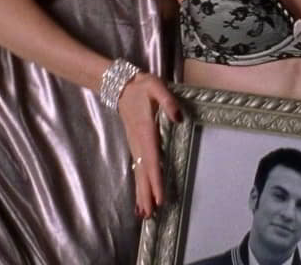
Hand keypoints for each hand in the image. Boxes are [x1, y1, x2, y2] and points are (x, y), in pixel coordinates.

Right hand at [115, 73, 182, 219]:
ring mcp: (135, 145)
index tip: (159, 198)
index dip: (156, 180)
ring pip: (138, 173)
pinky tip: (140, 196)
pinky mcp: (135, 145)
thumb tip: (179, 119)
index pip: (153, 160)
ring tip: (144, 214)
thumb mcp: (156, 87)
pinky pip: (137, 168)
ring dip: (141, 193)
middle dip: (147, 194)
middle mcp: (139, 143)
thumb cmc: (142, 86)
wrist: (121, 85)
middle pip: (143, 173)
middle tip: (150, 215)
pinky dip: (138, 184)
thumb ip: (168, 102)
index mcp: (146, 132)